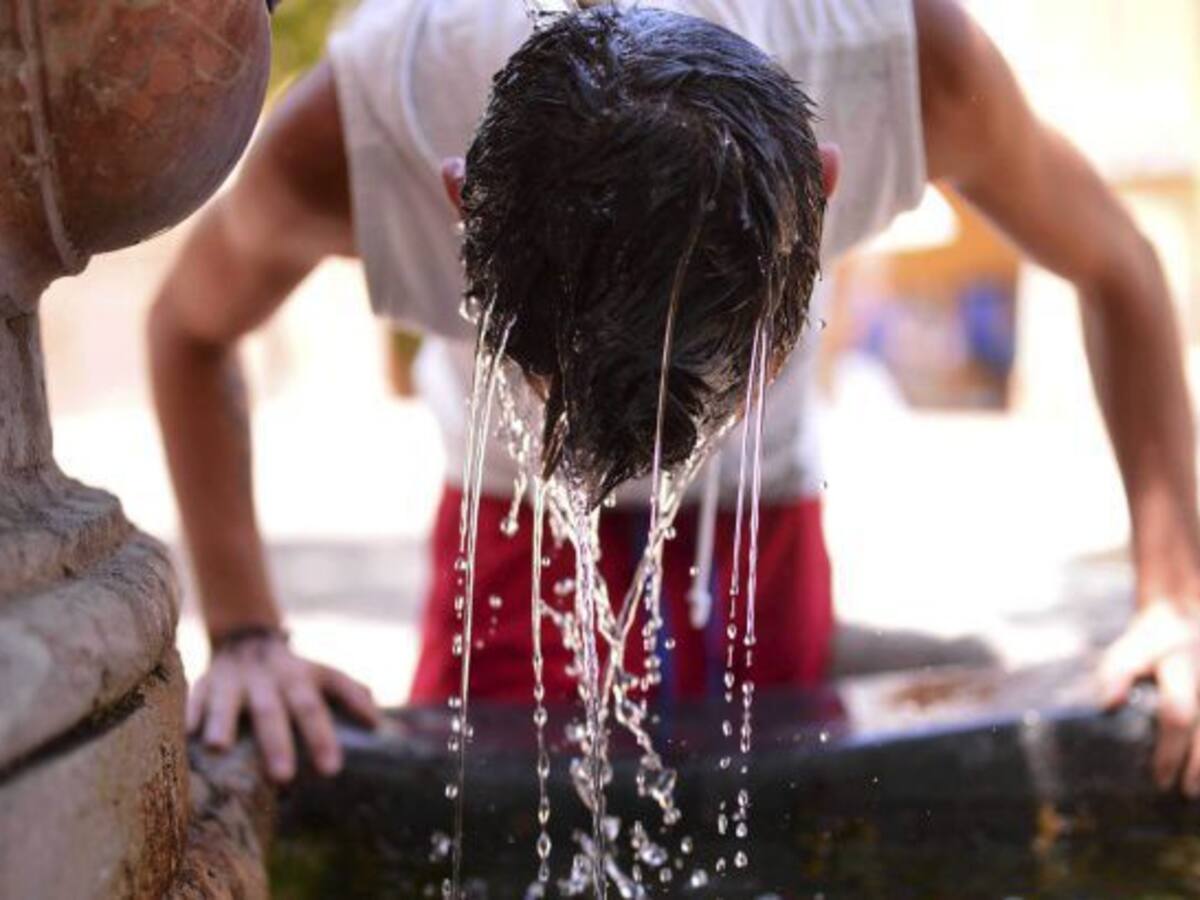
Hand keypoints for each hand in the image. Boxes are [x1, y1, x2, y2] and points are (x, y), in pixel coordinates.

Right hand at [187, 631, 381, 782]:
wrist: (248, 638)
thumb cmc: (293, 673)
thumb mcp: (324, 675)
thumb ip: (351, 694)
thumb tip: (378, 724)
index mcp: (301, 678)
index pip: (316, 707)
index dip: (324, 736)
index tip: (332, 770)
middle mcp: (269, 678)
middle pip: (274, 710)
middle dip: (278, 742)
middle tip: (283, 777)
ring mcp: (235, 679)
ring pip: (229, 700)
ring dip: (224, 722)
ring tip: (219, 747)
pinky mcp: (205, 682)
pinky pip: (195, 696)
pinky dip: (191, 713)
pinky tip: (188, 734)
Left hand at [1099, 601, 1199, 794]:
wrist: (1183, 617)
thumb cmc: (1149, 642)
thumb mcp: (1126, 650)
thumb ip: (1115, 675)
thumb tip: (1108, 705)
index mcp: (1180, 671)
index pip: (1177, 716)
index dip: (1170, 751)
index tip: (1160, 778)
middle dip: (1199, 767)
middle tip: (1185, 793)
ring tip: (1197, 790)